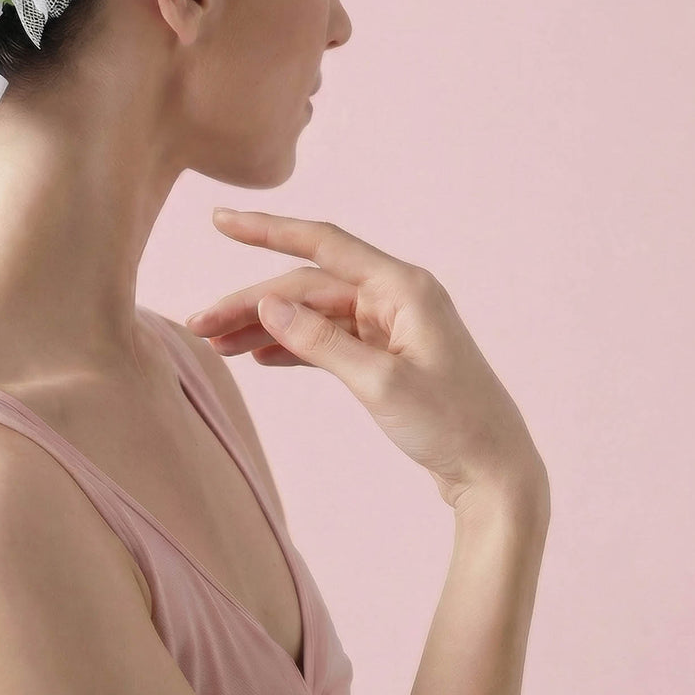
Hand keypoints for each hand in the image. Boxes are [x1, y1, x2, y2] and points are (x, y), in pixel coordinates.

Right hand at [187, 208, 546, 509]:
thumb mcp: (381, 384)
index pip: (323, 244)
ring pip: (312, 314)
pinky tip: (257, 357)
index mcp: (403, 288)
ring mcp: (390, 326)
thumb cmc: (453, 425)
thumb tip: (269, 303)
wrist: (495, 473)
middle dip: (250, 303)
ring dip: (265, 326)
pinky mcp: (386, 355)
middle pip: (307, 287)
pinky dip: (291, 346)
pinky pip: (327, 339)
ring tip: (216, 346)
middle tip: (198, 325)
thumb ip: (321, 341)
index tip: (220, 221)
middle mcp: (396, 297)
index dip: (267, 231)